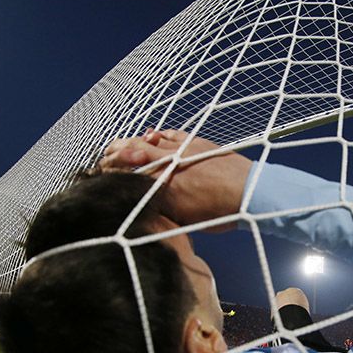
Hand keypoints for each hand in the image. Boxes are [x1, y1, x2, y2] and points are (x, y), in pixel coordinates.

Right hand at [99, 128, 251, 230]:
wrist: (251, 190)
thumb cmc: (221, 211)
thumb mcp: (185, 219)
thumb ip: (162, 209)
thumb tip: (145, 206)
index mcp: (163, 183)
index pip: (129, 173)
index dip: (112, 172)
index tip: (101, 173)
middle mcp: (169, 161)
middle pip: (133, 153)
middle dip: (115, 155)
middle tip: (104, 158)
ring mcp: (182, 148)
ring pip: (149, 141)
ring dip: (131, 142)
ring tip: (117, 145)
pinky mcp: (195, 141)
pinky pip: (170, 134)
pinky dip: (157, 135)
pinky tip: (151, 135)